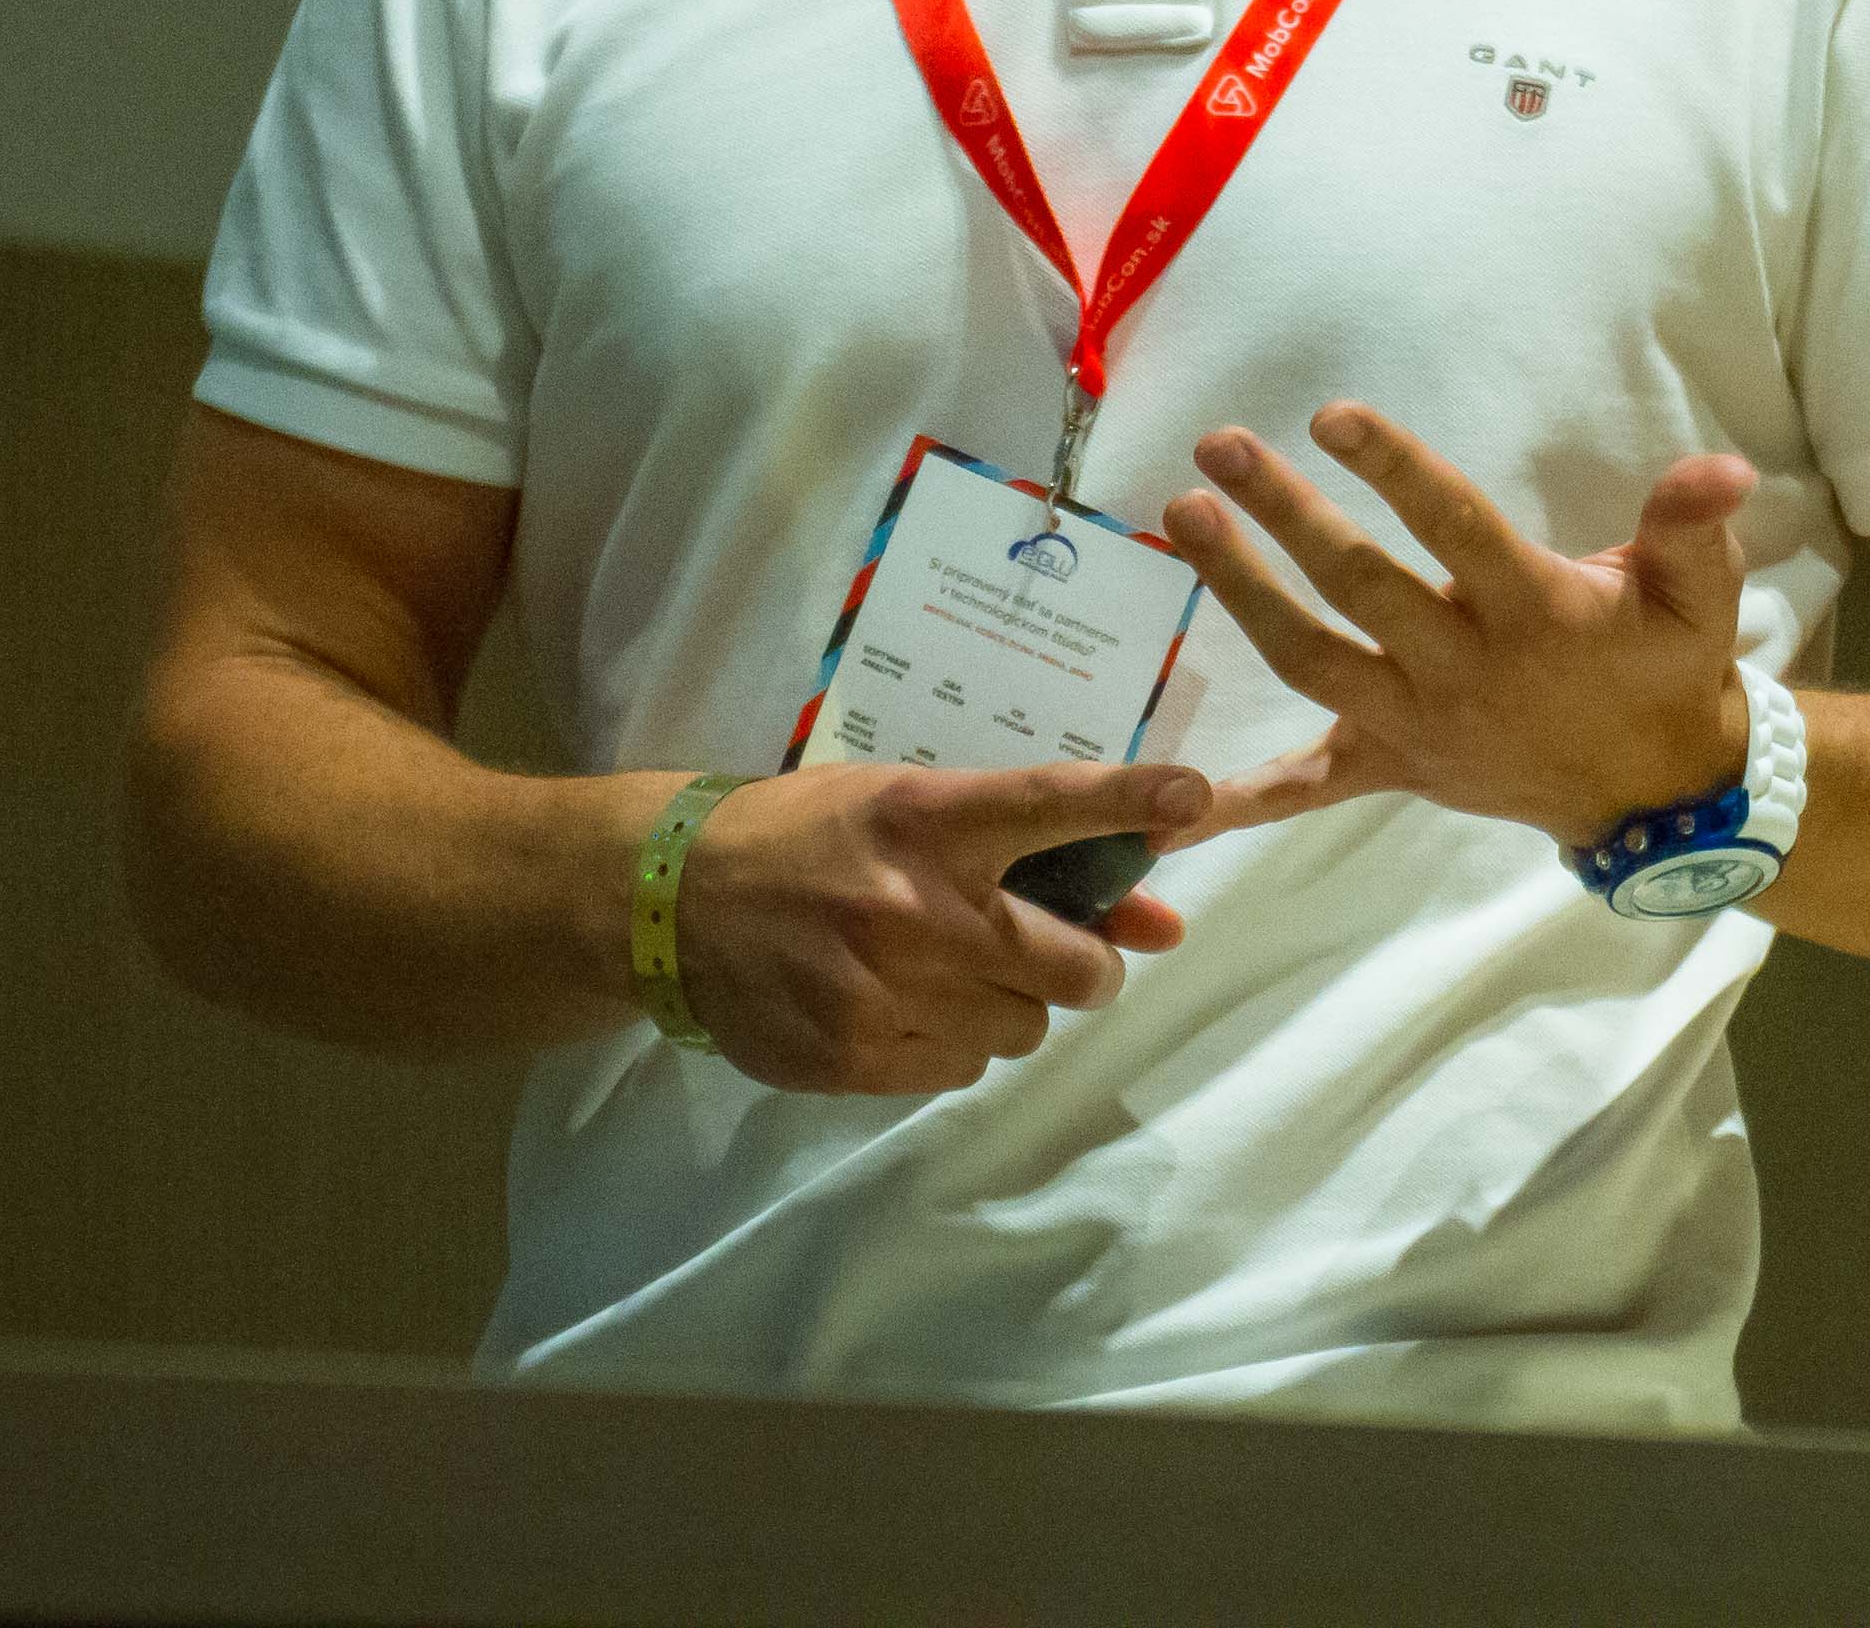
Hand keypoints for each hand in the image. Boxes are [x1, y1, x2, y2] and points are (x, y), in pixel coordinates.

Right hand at [669, 759, 1209, 1096]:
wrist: (672, 903)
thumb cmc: (806, 838)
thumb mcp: (904, 810)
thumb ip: (1027, 857)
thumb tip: (1156, 920)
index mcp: (924, 819)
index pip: (1048, 803)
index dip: (1130, 801)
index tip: (1197, 798)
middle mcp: (914, 906)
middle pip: (1074, 965)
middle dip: (1085, 964)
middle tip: (1056, 951)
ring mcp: (885, 992)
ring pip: (1025, 1029)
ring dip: (1010, 1005)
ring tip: (946, 970)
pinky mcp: (855, 1058)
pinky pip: (963, 1071)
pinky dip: (953, 1043)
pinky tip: (901, 1006)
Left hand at [1164, 403, 1757, 847]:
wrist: (1655, 792)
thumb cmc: (1667, 669)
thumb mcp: (1700, 595)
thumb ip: (1694, 527)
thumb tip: (1720, 468)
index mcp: (1533, 615)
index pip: (1455, 530)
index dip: (1397, 471)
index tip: (1334, 417)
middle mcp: (1463, 670)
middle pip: (1361, 587)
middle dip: (1288, 517)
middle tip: (1221, 447)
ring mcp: (1416, 724)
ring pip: (1312, 659)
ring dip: (1242, 592)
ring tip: (1188, 518)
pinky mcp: (1388, 765)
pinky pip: (1305, 788)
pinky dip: (1236, 803)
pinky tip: (1159, 810)